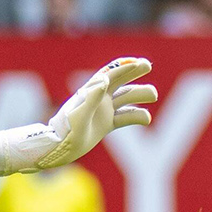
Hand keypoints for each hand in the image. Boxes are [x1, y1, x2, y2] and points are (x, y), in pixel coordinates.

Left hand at [0, 57, 156, 173]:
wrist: (57, 149)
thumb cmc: (65, 132)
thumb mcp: (79, 116)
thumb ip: (91, 98)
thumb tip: (104, 79)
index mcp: (91, 92)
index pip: (110, 74)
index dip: (124, 66)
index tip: (139, 62)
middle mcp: (99, 99)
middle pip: (120, 81)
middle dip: (134, 72)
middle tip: (149, 65)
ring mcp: (103, 111)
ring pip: (126, 98)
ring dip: (139, 94)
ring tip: (153, 95)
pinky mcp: (106, 124)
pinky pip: (125, 117)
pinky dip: (136, 116)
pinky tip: (146, 119)